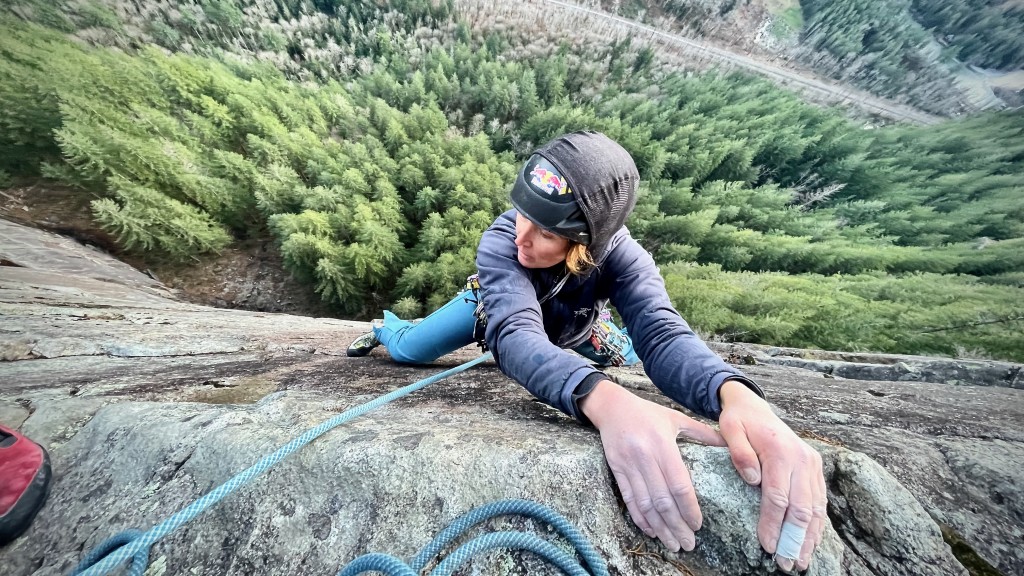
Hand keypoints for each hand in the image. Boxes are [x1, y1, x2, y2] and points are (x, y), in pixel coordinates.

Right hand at [579, 380, 725, 551]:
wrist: (611, 407)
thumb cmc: (647, 413)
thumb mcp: (675, 417)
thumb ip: (702, 432)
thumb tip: (728, 442)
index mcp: (662, 444)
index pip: (678, 484)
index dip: (689, 508)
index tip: (698, 525)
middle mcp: (645, 457)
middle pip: (663, 500)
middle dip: (676, 526)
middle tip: (688, 544)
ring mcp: (628, 465)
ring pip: (645, 504)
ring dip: (659, 527)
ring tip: (672, 544)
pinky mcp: (616, 470)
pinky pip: (629, 499)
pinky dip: (640, 518)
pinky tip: (651, 530)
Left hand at [718, 379, 826, 572]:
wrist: (755, 407)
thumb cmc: (739, 421)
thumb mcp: (730, 429)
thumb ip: (739, 452)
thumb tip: (752, 479)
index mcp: (781, 452)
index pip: (777, 497)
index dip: (773, 524)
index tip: (766, 546)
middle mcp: (802, 459)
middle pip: (801, 508)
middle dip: (793, 539)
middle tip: (785, 564)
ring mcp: (812, 464)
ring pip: (816, 508)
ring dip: (809, 537)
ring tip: (800, 561)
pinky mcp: (815, 468)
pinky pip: (820, 500)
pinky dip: (817, 524)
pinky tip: (811, 542)